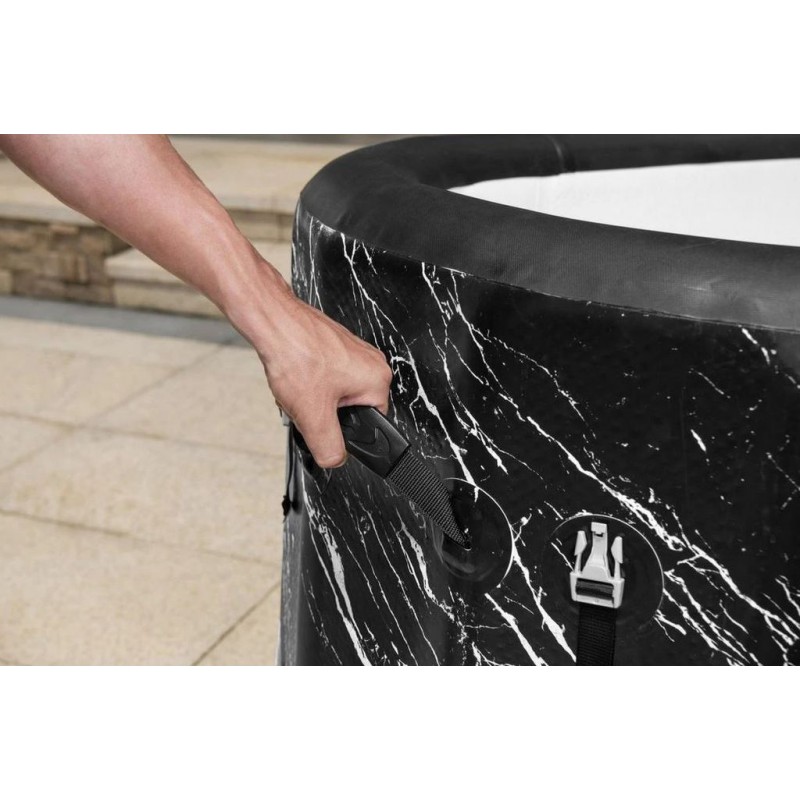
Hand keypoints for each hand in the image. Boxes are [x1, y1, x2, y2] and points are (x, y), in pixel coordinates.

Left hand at [258, 294, 392, 468]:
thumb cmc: (296, 354)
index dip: (342, 431)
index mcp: (377, 379)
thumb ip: (329, 447)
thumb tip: (335, 461)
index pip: (371, 424)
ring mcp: (351, 350)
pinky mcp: (332, 344)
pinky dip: (306, 381)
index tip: (322, 423)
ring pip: (333, 392)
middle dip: (322, 412)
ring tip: (296, 388)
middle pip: (349, 409)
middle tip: (305, 404)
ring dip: (311, 397)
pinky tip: (293, 377)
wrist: (271, 321)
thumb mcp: (313, 416)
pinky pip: (323, 375)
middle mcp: (370, 361)